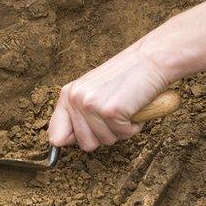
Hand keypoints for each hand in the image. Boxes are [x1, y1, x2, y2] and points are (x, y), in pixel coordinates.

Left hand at [48, 41, 168, 151]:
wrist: (150, 60)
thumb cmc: (126, 76)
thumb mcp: (92, 91)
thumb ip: (77, 112)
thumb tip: (60, 142)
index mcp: (68, 94)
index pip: (55, 136)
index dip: (75, 141)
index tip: (90, 133)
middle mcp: (76, 99)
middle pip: (85, 145)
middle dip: (105, 136)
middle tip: (115, 115)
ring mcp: (92, 105)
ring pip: (106, 141)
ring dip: (121, 130)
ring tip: (125, 107)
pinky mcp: (111, 111)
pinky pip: (123, 135)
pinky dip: (134, 126)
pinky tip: (134, 107)